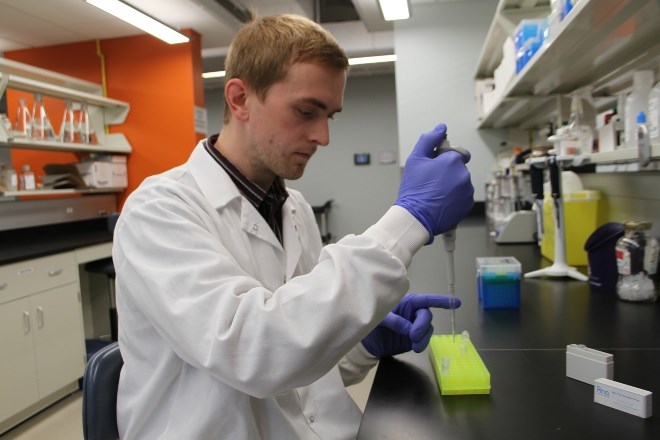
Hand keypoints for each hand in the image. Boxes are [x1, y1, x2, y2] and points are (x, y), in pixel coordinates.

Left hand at [361, 293, 460, 357]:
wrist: (369, 343)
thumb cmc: (373, 323)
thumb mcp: (380, 318)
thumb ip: (394, 321)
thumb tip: (408, 328)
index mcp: (406, 302)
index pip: (425, 300)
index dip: (440, 300)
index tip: (455, 303)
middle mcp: (412, 312)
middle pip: (426, 315)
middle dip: (422, 325)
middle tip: (413, 335)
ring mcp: (415, 325)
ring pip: (427, 328)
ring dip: (423, 337)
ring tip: (414, 344)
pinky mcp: (415, 338)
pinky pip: (424, 339)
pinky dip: (422, 343)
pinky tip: (415, 347)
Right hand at [395, 123, 473, 243]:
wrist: (416, 217)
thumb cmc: (414, 189)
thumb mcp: (415, 159)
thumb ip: (429, 140)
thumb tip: (441, 128)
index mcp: (453, 160)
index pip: (457, 152)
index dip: (444, 159)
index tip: (435, 167)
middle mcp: (464, 174)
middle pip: (458, 169)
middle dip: (447, 173)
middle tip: (431, 183)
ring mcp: (467, 190)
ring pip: (460, 183)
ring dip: (452, 186)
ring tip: (435, 194)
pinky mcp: (467, 205)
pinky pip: (462, 197)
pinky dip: (454, 198)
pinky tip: (440, 202)